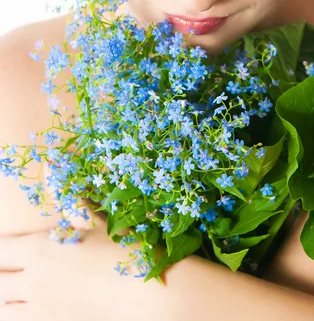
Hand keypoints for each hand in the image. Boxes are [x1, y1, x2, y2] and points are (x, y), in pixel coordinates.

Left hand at [0, 215, 141, 320]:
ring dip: (5, 297)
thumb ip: (71, 201)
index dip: (1, 245)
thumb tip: (53, 165)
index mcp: (40, 249)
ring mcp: (39, 308)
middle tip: (7, 266)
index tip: (6, 245)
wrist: (141, 294)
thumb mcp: (95, 222)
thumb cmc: (121, 252)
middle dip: (0, 271)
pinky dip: (16, 314)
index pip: (1, 248)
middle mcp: (34, 279)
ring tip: (14, 290)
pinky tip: (26, 307)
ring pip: (3, 307)